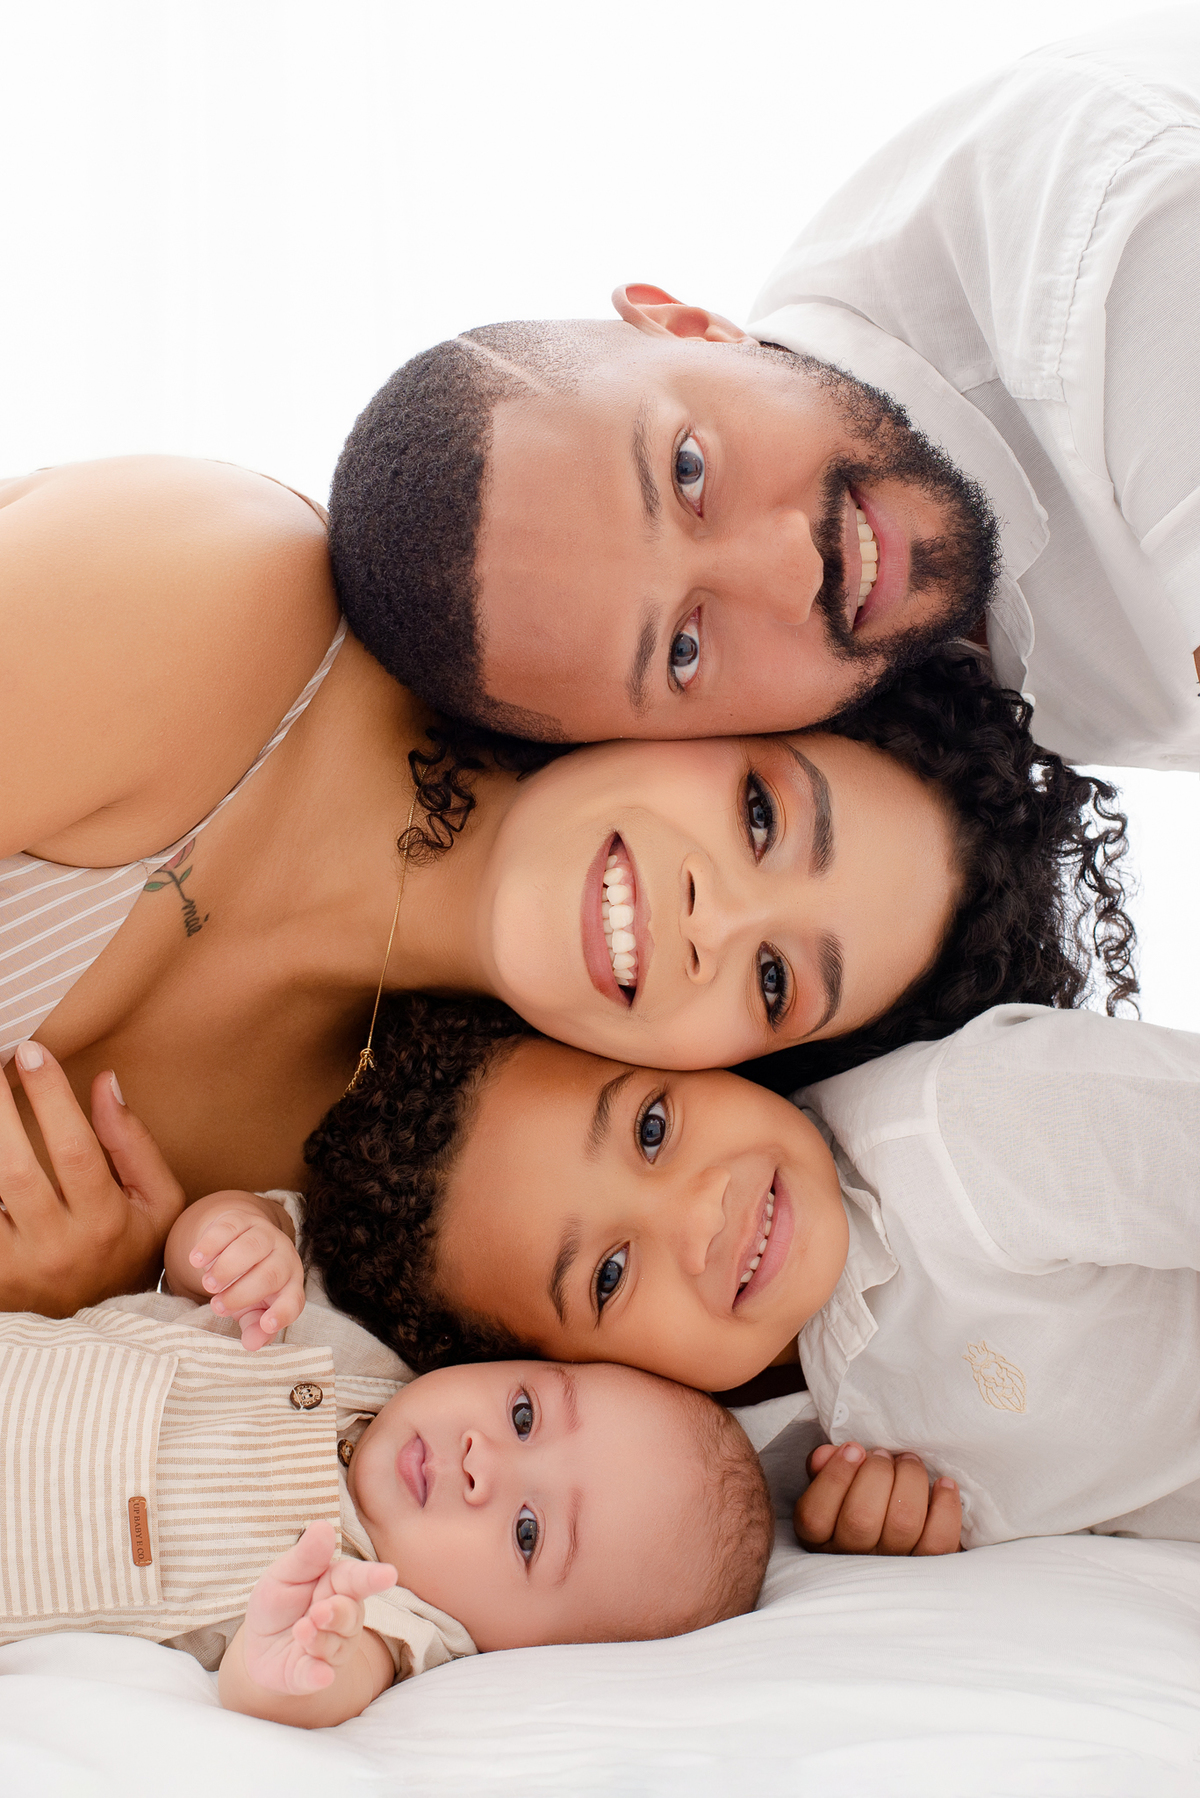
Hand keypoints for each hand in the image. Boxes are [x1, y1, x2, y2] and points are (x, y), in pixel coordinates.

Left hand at [0, 1043, 185, 1313]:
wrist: (105, 1324)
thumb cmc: (133, 1250)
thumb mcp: (158, 1199)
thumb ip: (132, 1142)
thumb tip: (104, 1082)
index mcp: (106, 1221)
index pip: (76, 1149)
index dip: (51, 1097)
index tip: (31, 1051)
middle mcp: (59, 1247)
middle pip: (16, 1169)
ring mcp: (18, 1268)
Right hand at [171, 1192, 304, 1348]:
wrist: (240, 1240)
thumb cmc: (249, 1283)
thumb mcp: (253, 1309)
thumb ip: (255, 1328)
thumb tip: (251, 1344)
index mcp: (290, 1284)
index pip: (294, 1300)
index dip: (283, 1313)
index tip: (266, 1324)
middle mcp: (283, 1256)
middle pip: (271, 1274)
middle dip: (242, 1293)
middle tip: (217, 1306)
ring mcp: (264, 1234)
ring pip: (252, 1247)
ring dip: (227, 1268)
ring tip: (208, 1285)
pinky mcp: (242, 1219)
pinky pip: (229, 1228)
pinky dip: (210, 1244)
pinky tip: (196, 1260)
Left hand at [240, 1520, 396, 1696]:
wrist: (258, 1648)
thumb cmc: (278, 1602)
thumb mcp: (284, 1573)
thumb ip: (305, 1556)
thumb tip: (322, 1526)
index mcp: (337, 1584)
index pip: (357, 1579)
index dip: (372, 1576)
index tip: (389, 1575)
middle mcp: (342, 1618)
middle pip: (351, 1615)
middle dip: (337, 1613)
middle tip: (318, 1611)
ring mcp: (331, 1649)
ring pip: (336, 1646)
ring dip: (320, 1640)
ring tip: (300, 1631)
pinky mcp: (312, 1676)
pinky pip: (319, 1676)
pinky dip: (318, 1675)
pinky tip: (319, 1674)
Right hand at [793, 1441, 961, 1555]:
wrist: (901, 1546)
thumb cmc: (860, 1504)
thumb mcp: (833, 1489)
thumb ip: (824, 1470)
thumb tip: (826, 1454)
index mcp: (819, 1540)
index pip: (814, 1516)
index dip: (835, 1477)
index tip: (853, 1449)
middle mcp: (852, 1559)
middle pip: (861, 1517)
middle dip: (877, 1472)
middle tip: (884, 1455)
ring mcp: (893, 1567)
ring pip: (903, 1523)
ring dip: (910, 1480)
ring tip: (910, 1462)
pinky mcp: (930, 1567)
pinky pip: (939, 1539)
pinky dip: (945, 1505)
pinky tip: (943, 1484)